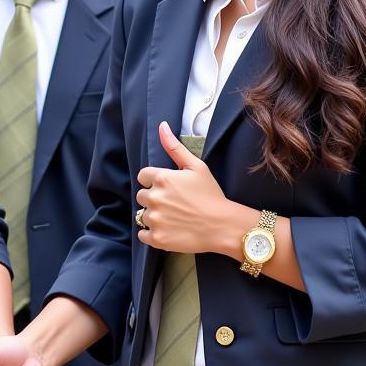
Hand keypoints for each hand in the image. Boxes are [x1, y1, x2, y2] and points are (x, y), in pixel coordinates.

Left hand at [136, 122, 248, 256]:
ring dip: (154, 216)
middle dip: (154, 198)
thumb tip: (161, 126)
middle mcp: (154, 198)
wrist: (223, 225)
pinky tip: (168, 230)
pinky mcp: (157, 239)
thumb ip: (174, 146)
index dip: (155, 182)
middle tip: (174, 204)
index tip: (170, 188)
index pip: (143, 177)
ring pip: (142, 215)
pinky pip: (143, 235)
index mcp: (161, 178)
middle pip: (141, 196)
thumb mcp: (196, 166)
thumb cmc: (211, 194)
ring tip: (173, 218)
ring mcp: (155, 219)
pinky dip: (151, 234)